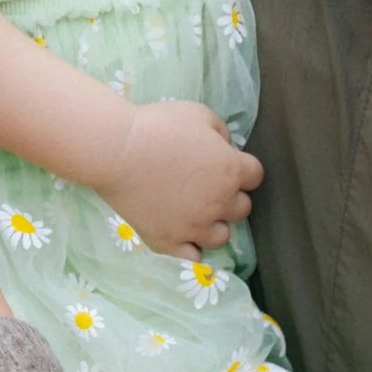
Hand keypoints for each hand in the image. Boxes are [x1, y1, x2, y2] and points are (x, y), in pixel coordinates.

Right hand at [95, 100, 261, 260]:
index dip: (242, 168)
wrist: (116, 150)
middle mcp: (220, 204)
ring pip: (221, 236)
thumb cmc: (158, 126)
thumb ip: (220, 131)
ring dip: (212, 224)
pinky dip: (191, 247)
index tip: (225, 163)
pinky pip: (193, 258)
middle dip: (229, 196)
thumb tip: (224, 146)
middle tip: (206, 185)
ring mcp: (195, 227)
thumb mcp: (198, 113)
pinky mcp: (169, 242)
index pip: (255, 176)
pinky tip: (181, 234)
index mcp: (231, 170)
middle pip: (242, 208)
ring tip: (193, 212)